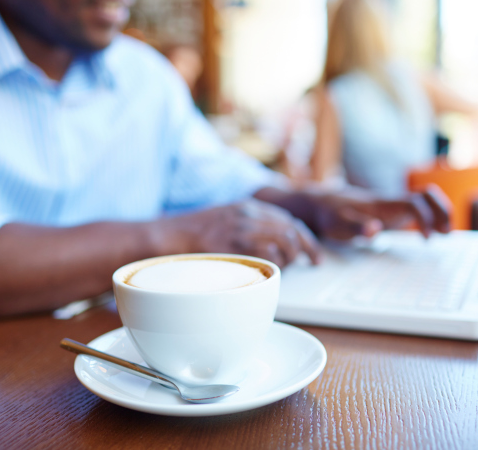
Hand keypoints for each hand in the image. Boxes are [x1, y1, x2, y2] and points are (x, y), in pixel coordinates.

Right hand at [163, 200, 321, 267]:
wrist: (165, 236)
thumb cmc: (190, 235)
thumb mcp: (223, 221)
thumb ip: (246, 227)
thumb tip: (270, 244)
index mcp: (246, 206)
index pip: (287, 219)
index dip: (304, 236)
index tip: (311, 251)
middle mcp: (247, 213)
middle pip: (291, 228)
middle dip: (306, 247)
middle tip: (312, 261)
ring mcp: (240, 228)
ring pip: (284, 239)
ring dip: (291, 256)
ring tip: (285, 267)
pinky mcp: (233, 244)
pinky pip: (267, 253)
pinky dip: (274, 263)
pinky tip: (269, 270)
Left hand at [308, 184, 451, 239]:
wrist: (321, 204)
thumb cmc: (329, 217)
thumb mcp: (338, 226)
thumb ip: (357, 227)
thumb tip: (375, 230)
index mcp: (381, 205)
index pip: (413, 203)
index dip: (426, 218)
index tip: (426, 238)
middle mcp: (391, 202)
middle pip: (427, 195)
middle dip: (442, 212)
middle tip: (446, 234)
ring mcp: (392, 205)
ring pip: (425, 199)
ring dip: (440, 212)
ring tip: (444, 234)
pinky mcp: (391, 211)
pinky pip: (418, 208)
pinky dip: (430, 217)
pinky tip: (430, 233)